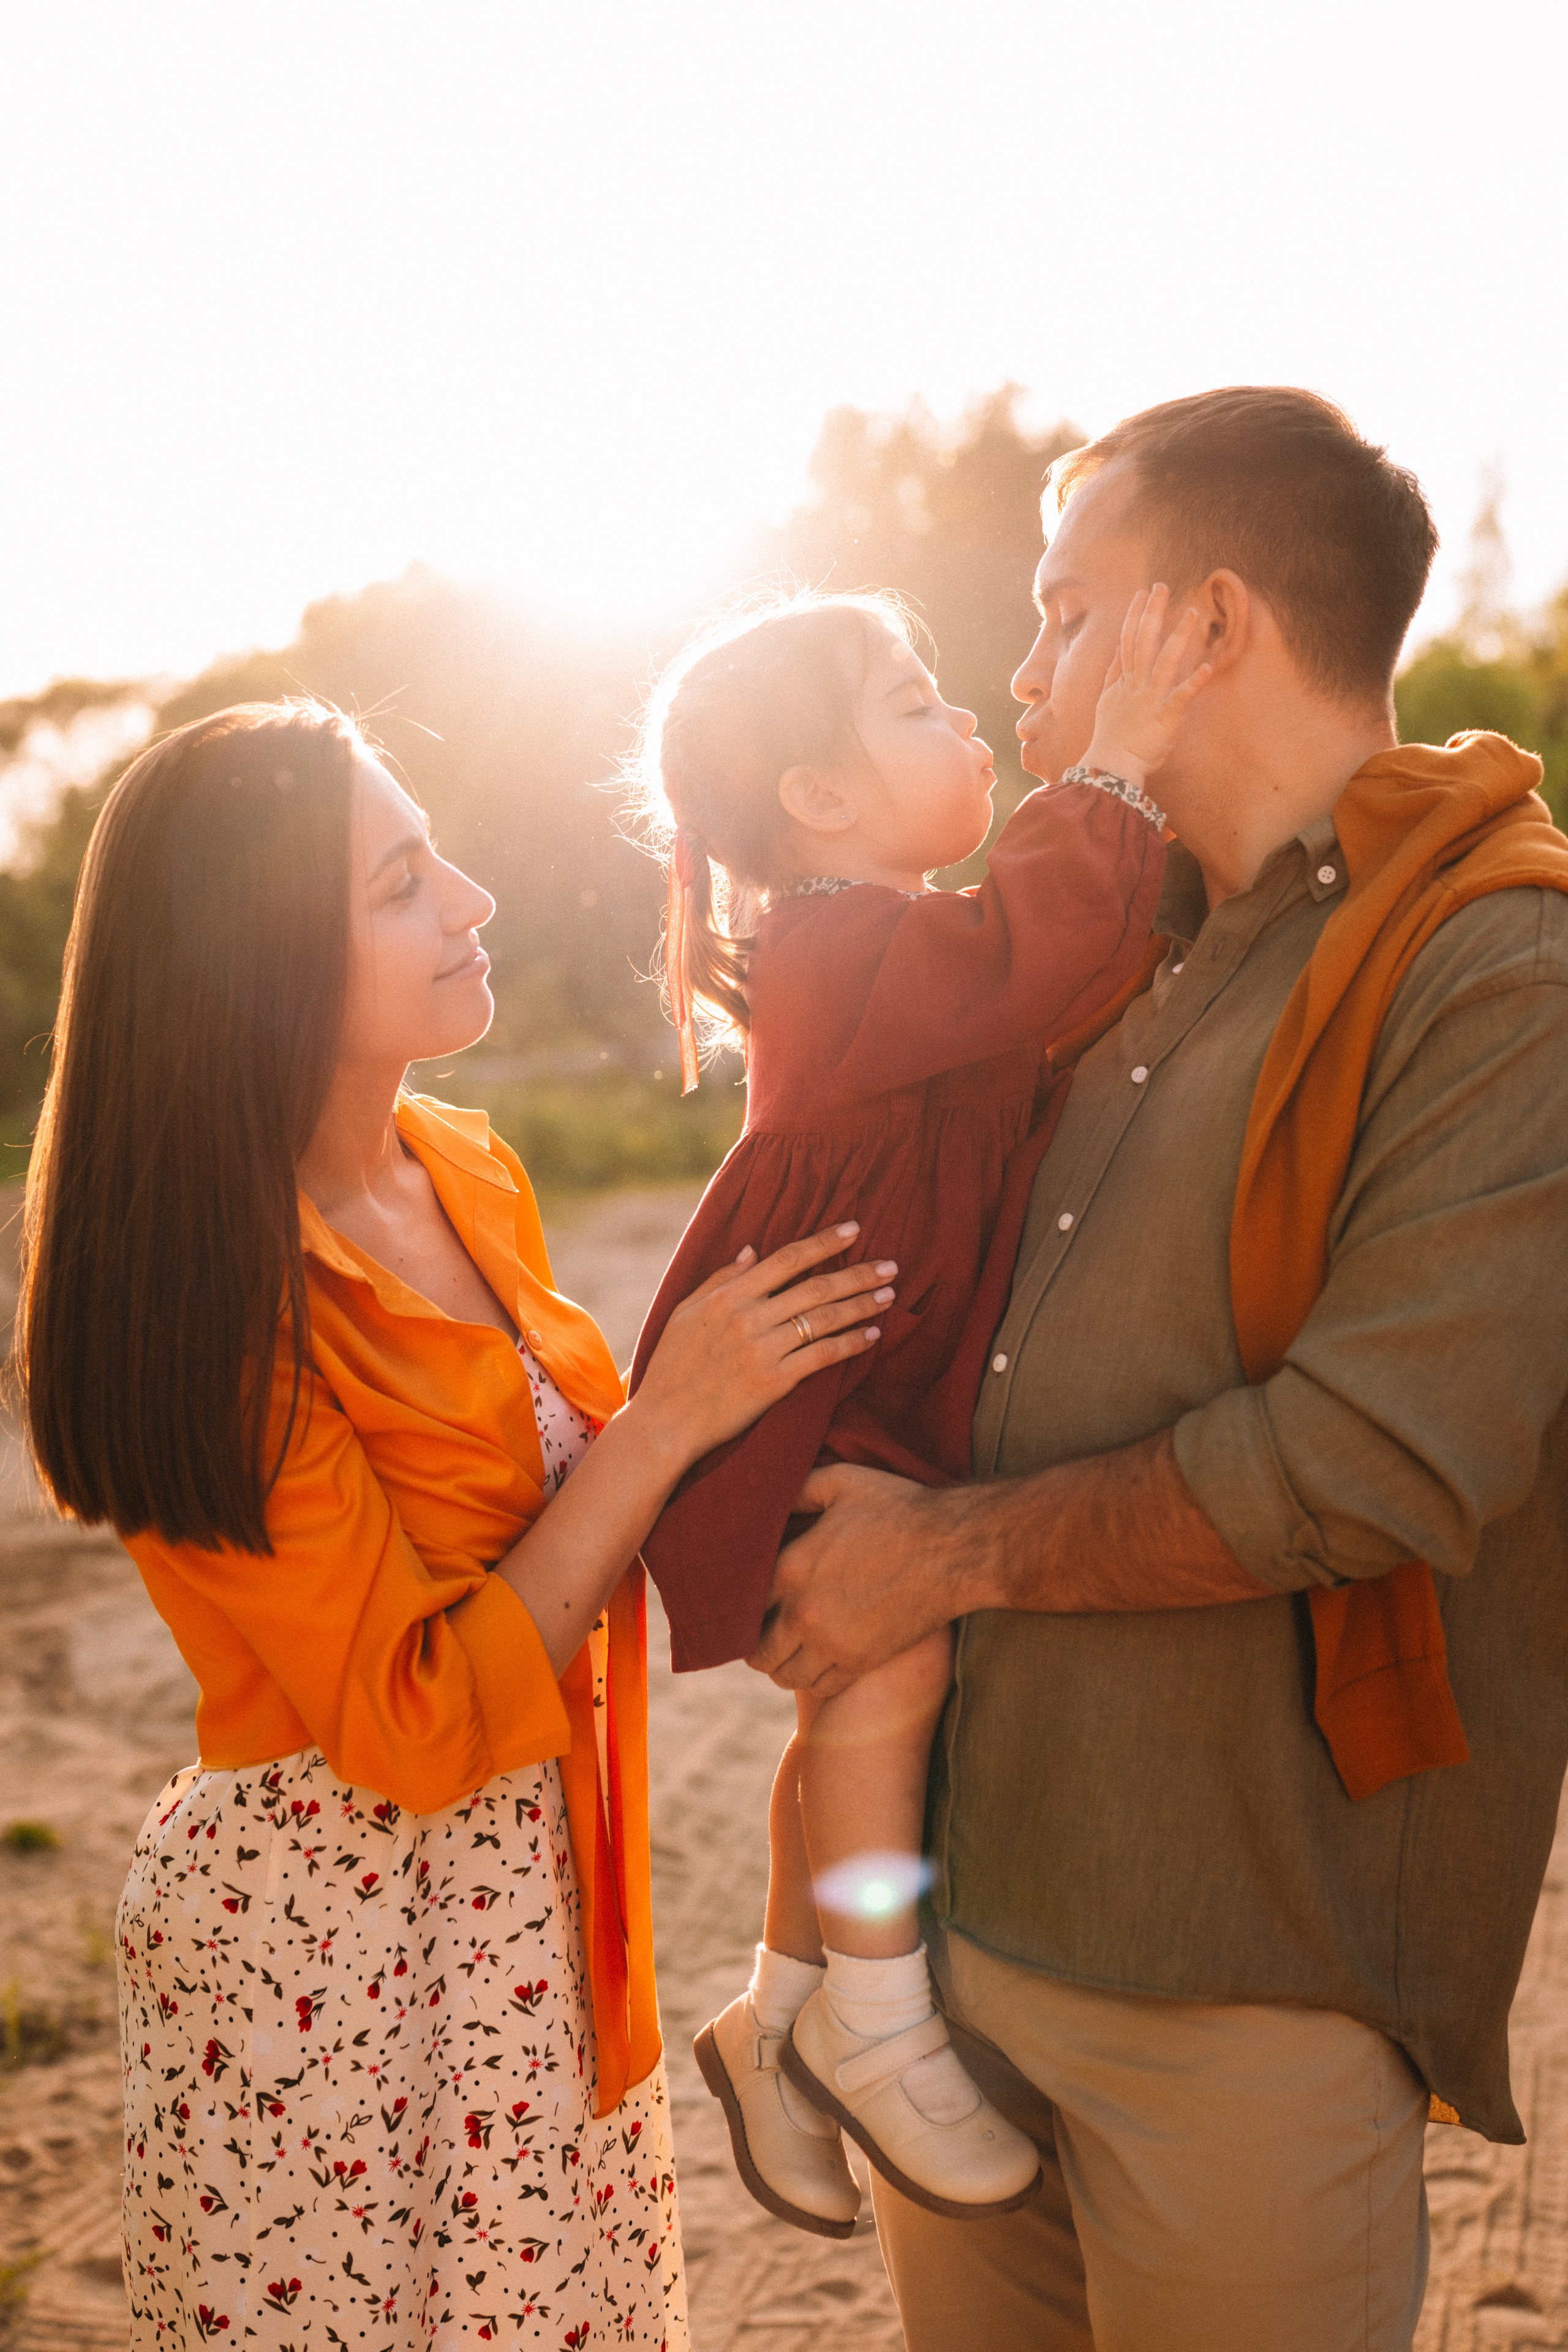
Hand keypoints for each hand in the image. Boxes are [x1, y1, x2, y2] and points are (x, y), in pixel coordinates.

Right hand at [631, 1223, 893, 1475]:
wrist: (665, 1421)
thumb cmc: (672, 1366)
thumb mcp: (685, 1312)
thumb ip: (721, 1279)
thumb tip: (752, 1250)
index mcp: (727, 1296)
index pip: (786, 1259)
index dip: (824, 1242)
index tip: (854, 1229)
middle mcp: (748, 1317)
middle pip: (815, 1287)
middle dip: (858, 1274)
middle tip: (891, 1266)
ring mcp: (763, 1350)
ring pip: (824, 1319)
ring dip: (862, 1305)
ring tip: (888, 1295)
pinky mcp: (774, 1382)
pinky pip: (823, 1356)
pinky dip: (851, 1343)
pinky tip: (872, 1335)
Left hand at [745, 1462, 963, 1694]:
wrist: (953, 1549)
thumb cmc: (899, 1509)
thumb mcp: (841, 1482)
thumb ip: (797, 1491)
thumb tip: (769, 1500)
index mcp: (791, 1568)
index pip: (742, 1605)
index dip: (743, 1606)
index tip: (752, 1603)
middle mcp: (804, 1613)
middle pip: (758, 1652)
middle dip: (758, 1644)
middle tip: (768, 1632)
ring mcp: (833, 1643)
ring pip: (786, 1676)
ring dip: (784, 1665)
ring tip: (793, 1650)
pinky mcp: (862, 1661)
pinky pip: (822, 1686)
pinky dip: (816, 1679)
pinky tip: (822, 1660)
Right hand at [1083, 583, 1212, 785]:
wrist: (1110, 767)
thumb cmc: (1110, 737)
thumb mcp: (1106, 701)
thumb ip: (1112, 674)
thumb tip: (1117, 650)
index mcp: (1123, 682)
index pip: (1128, 641)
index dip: (1135, 615)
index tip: (1143, 593)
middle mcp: (1136, 686)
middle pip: (1144, 642)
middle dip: (1153, 613)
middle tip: (1162, 587)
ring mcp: (1150, 700)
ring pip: (1165, 662)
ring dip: (1179, 637)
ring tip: (1193, 614)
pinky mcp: (1164, 718)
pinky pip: (1181, 697)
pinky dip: (1193, 682)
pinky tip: (1206, 667)